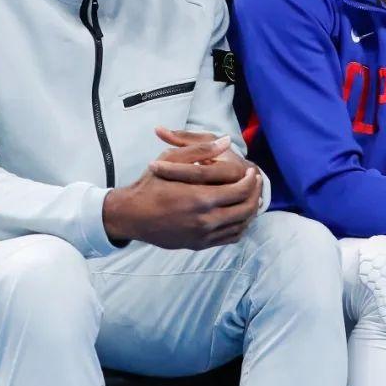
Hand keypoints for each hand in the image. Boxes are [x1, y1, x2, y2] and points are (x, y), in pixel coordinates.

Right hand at [103, 135, 261, 249]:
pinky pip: (230, 238)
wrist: (131, 216)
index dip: (250, 181)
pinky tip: (237, 214)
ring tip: (249, 197)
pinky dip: (239, 226)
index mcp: (200, 198)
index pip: (239, 190)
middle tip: (255, 184)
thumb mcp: (171, 160)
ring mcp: (203, 235)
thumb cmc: (150, 184)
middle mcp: (205, 220)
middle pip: (245, 209)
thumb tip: (226, 141)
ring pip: (240, 225)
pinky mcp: (200, 244)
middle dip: (255, 194)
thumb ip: (200, 150)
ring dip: (250, 211)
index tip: (251, 172)